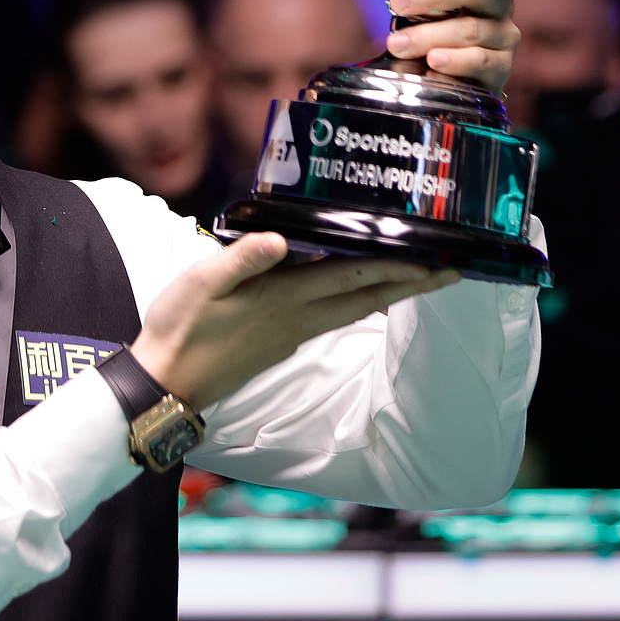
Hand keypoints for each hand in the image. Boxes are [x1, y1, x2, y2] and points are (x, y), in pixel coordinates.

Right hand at [129, 232, 457, 407]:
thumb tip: (278, 238)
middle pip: (367, 297)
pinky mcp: (280, 342)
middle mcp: (298, 318)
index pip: (353, 276)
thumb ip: (242, 259)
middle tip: (452, 273)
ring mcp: (292, 333)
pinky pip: (333, 318)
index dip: (397, 267)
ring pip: (354, 309)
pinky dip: (358, 303)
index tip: (437, 261)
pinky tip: (358, 296)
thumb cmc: (180, 327)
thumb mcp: (201, 282)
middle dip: (412, 285)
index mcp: (285, 298)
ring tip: (418, 281)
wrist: (167, 382)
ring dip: (390, 294)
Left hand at [383, 0, 524, 93]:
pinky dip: (450, 63)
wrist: (437, 76)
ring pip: (469, 29)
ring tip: (397, 43)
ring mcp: (504, 35)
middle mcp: (499, 2)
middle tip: (396, 2)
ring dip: (428, 36)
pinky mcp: (501, 67)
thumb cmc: (429, 28)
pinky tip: (431, 64)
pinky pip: (477, 61)